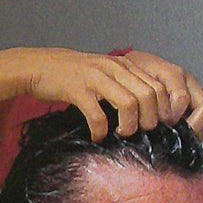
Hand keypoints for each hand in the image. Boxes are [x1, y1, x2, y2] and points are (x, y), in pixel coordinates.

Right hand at [0, 47, 202, 140]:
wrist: (40, 65)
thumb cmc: (75, 75)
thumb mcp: (106, 73)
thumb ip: (126, 84)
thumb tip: (149, 112)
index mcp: (124, 65)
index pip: (158, 87)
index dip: (162, 110)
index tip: (157, 126)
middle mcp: (113, 68)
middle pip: (148, 96)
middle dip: (149, 120)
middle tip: (139, 132)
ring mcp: (95, 78)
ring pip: (128, 104)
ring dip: (129, 126)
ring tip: (121, 134)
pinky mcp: (77, 90)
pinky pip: (97, 114)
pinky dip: (100, 130)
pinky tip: (96, 137)